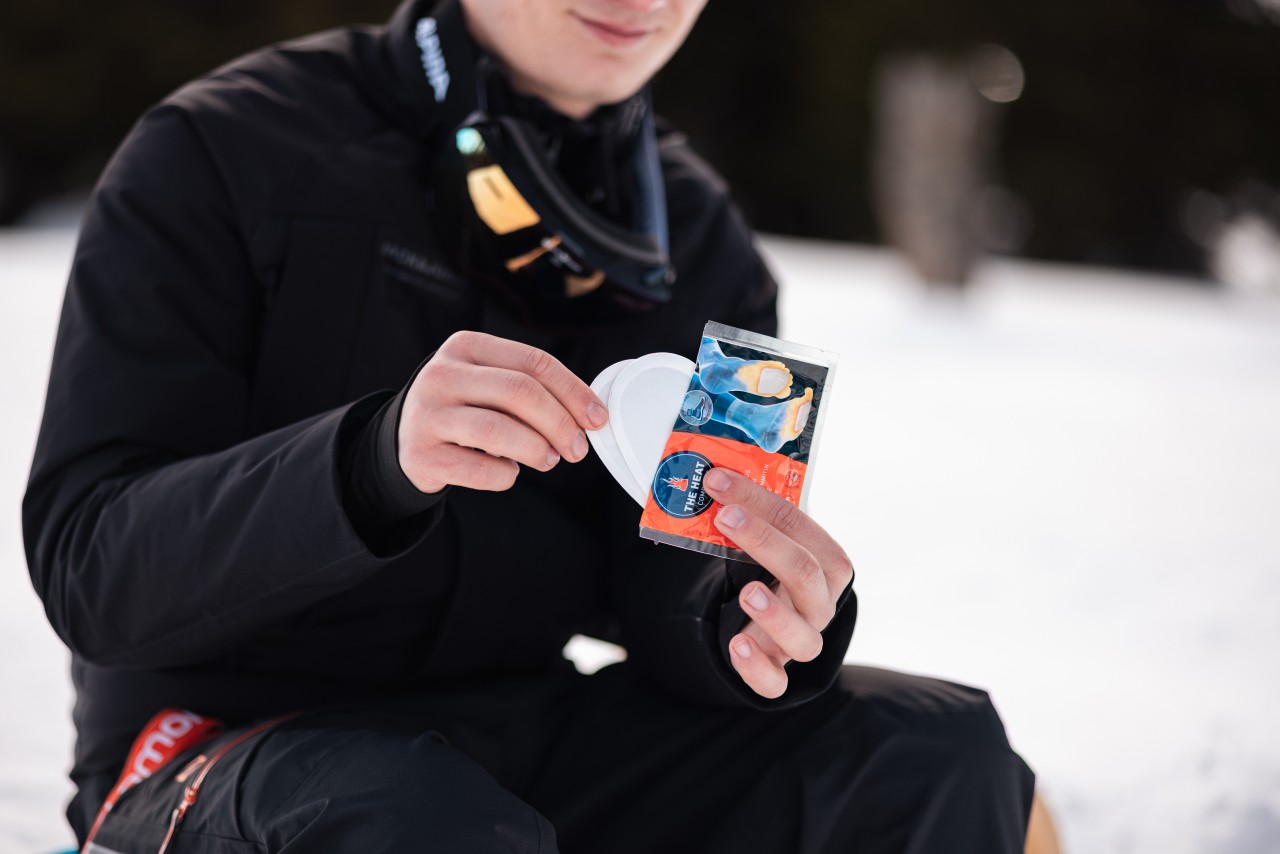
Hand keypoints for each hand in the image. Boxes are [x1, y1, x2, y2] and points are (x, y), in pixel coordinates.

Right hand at [398, 331, 607, 492]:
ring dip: (537, 450)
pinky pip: (480, 469)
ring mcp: (428, 414)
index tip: (597, 418)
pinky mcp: (422, 455)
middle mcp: (442, 374)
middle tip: (578, 448)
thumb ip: (531, 388)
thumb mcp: (488, 383)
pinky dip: (506, 475)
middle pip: (519, 392)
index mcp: (466, 347)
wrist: (404, 440)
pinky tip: (509, 471)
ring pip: (499, 430)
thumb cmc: (463, 409)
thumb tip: (588, 414)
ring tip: (549, 460)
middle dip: (560, 424)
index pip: (533, 362)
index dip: (573, 391)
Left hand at [702, 467, 853, 698]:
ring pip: (806, 639)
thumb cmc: (766, 570)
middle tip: (726, 518)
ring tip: (746, 592)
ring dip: (777, 615)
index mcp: (823, 566)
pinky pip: (776, 684)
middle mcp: (819, 604)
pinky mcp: (774, 673)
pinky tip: (737, 645)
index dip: (765, 505)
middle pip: (809, 576)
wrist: (763, 622)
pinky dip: (758, 669)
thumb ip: (745, 513)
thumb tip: (707, 474)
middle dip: (767, 542)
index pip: (807, 531)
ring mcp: (799, 641)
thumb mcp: (761, 540)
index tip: (718, 481)